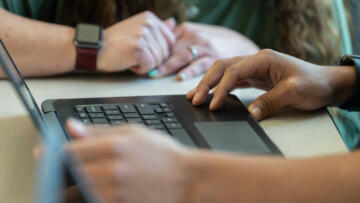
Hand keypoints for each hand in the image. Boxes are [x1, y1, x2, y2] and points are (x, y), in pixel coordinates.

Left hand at [65, 120, 192, 202]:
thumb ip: (100, 131)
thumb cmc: (164, 154)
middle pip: (71, 173)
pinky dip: (90, 195)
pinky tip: (98, 188)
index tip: (45, 154)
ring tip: (83, 179)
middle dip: (60, 171)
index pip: (71, 151)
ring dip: (74, 185)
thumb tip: (72, 127)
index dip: (53, 153)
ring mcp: (116, 192)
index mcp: (115, 146)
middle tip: (59, 170)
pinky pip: (94, 201)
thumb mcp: (135, 133)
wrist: (187, 180)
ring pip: (79, 191)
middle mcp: (113, 170)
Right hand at [97, 11, 175, 74]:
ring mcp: (144, 35)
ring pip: (158, 61)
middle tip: (134, 54)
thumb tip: (173, 23)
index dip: (159, 52)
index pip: (170, 41)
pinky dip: (139, 69)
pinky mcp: (139, 48)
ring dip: (145, 65)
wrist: (95, 49)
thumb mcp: (138, 31)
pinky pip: (150, 67)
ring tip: (130, 57)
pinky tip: (128, 62)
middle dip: (151, 59)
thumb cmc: (116, 43)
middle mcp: (148, 24)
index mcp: (150, 18)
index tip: (144, 51)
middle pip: (165, 52)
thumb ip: (157, 29)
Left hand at [152, 22, 258, 79]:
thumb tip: (156, 44)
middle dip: (156, 60)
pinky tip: (180, 77)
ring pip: (182, 56)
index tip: (139, 62)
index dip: (151, 52)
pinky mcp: (214, 58)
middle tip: (143, 70)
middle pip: (170, 49)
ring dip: (168, 67)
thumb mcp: (195, 34)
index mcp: (186, 31)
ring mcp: (204, 47)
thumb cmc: (214, 41)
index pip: (164, 42)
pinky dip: (189, 71)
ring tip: (155, 75)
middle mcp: (193, 37)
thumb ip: (177, 38)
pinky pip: (200, 65)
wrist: (240, 44)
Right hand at [187, 49, 355, 119]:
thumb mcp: (294, 93)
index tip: (212, 104)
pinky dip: (220, 88)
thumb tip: (249, 114)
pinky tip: (212, 96)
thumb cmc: (314, 84)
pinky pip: (233, 81)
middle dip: (207, 83)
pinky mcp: (256, 78)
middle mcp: (256, 61)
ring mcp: (255, 69)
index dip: (221, 87)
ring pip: (225, 72)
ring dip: (210, 84)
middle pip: (223, 67)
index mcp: (264, 59)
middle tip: (195, 99)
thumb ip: (270, 102)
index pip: (234, 70)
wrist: (327, 84)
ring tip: (195, 96)